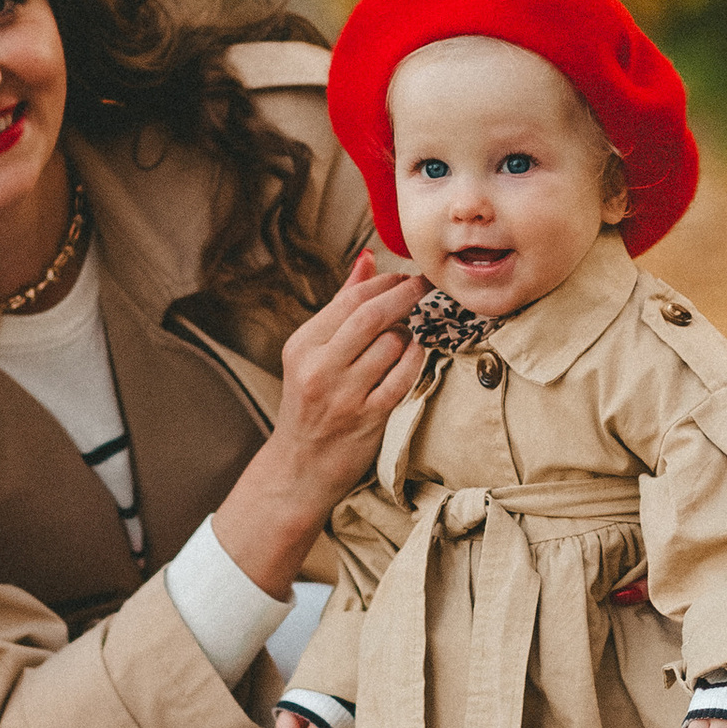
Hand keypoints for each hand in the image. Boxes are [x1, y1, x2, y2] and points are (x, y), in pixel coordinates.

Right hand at [212, 249, 426, 596]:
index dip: (385, 282)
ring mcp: (343, 395)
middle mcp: (319, 368)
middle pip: (373, 315)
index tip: (406, 275)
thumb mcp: (312, 353)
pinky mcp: (367, 418)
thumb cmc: (310, 403)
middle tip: (427, 286)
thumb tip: (368, 259)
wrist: (299, 468)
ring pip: (392, 344)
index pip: (350, 299)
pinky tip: (421, 352)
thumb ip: (341, 306)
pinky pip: (403, 378)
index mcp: (303, 345)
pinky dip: (417, 360)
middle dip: (407, 295)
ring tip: (415, 329)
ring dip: (411, 332)